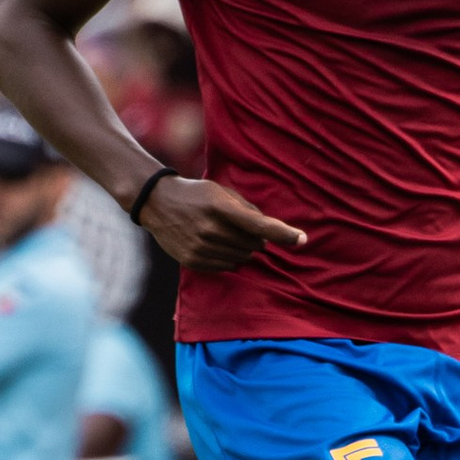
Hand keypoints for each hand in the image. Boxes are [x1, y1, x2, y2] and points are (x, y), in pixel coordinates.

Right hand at [139, 176, 308, 273]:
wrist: (157, 203)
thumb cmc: (196, 194)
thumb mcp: (221, 192)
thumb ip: (247, 209)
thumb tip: (270, 231)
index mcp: (220, 207)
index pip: (260, 225)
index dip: (283, 233)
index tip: (302, 239)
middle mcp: (211, 229)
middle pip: (254, 244)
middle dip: (255, 238)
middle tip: (239, 226)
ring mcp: (201, 247)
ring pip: (242, 257)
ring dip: (242, 248)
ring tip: (224, 233)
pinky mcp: (194, 261)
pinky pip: (227, 267)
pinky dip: (228, 258)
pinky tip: (215, 244)